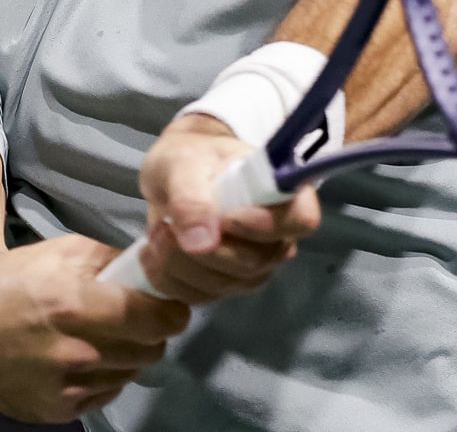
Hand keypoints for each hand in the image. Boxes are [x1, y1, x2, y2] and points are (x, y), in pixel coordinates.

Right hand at [0, 234, 189, 423]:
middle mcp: (72, 352)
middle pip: (149, 350)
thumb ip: (111, 259)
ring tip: (106, 337)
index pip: (153, 319)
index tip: (172, 307)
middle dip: (152, 333)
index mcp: (73, 305)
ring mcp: (64, 388)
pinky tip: (85, 359)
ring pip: (130, 374)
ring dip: (128, 356)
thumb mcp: (61, 252)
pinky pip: (106, 394)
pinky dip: (105, 377)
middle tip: (139, 320)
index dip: (171, 312)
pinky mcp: (56, 411)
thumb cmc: (11, 283)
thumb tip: (153, 267)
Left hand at [135, 113, 322, 303]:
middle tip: (168, 223)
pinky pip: (199, 296)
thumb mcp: (183, 165)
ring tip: (160, 229)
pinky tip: (156, 251)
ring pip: (223, 285)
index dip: (266, 226)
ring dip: (179, 263)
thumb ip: (192, 197)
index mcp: (282, 193)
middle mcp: (276, 236)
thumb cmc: (189, 160)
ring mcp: (253, 266)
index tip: (226, 218)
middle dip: (205, 248)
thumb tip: (201, 242)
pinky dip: (168, 278)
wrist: (172, 177)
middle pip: (255, 262)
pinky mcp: (225, 285)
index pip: (301, 220)